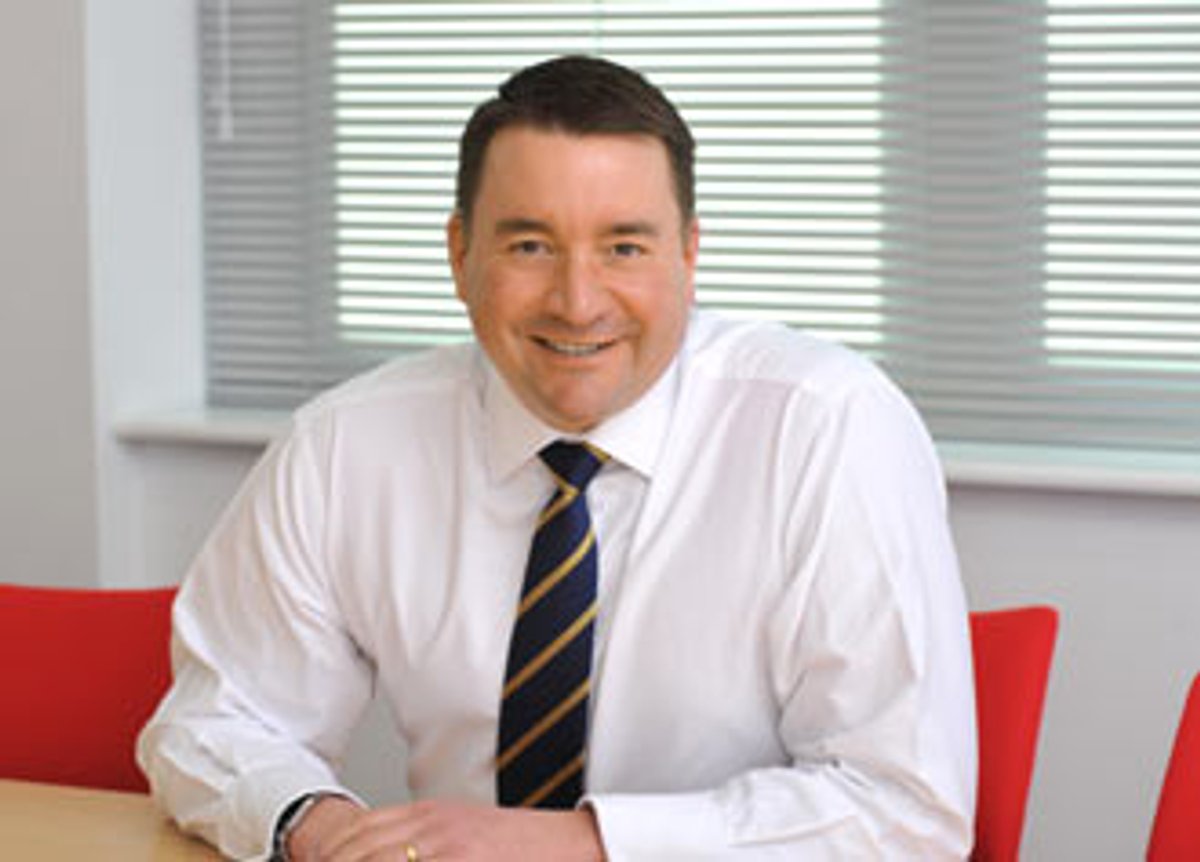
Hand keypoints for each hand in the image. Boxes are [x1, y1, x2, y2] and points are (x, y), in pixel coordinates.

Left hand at [288, 796, 604, 861]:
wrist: (572, 848)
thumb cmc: (522, 849)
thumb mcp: (464, 834)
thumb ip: (426, 841)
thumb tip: (387, 850)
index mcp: (431, 815)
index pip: (359, 834)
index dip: (328, 853)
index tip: (307, 859)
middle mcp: (433, 829)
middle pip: (358, 851)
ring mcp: (446, 849)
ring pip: (375, 858)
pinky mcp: (461, 860)